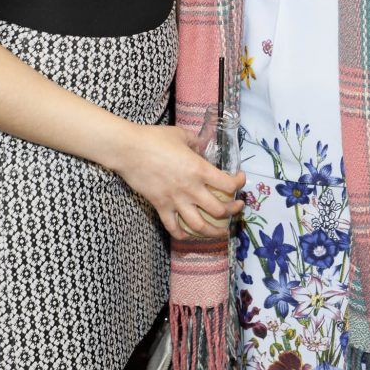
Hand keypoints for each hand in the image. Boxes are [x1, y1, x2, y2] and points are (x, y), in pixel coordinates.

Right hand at [114, 124, 244, 240]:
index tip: (240, 179)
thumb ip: (196, 142)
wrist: (129, 150)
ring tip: (222, 231)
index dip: (239, 183)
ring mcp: (176, 201)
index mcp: (199, 169)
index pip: (228, 184)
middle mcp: (191, 189)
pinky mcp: (161, 207)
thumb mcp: (181, 135)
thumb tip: (202, 145)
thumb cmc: (155, 138)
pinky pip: (174, 228)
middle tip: (237, 208)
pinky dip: (183, 235)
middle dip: (233, 211)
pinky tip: (189, 235)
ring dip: (215, 232)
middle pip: (220, 210)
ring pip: (200, 226)